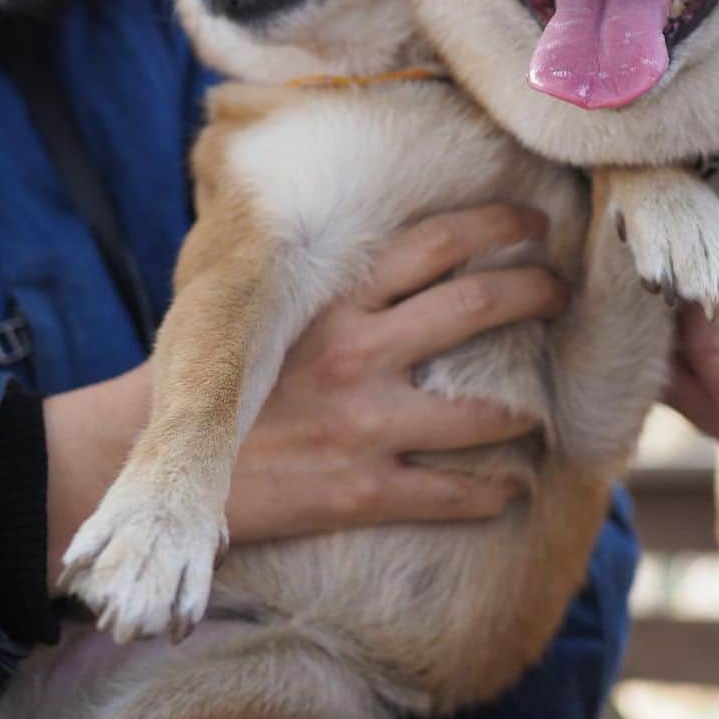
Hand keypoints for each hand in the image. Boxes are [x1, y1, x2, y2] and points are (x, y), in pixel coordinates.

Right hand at [225, 202, 567, 541]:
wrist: (155, 457)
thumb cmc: (214, 380)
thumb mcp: (263, 315)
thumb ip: (326, 293)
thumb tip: (395, 266)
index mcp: (331, 302)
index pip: (433, 243)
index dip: (495, 227)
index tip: (533, 226)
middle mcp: (357, 352)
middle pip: (475, 307)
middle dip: (536, 293)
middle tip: (563, 293)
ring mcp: (363, 423)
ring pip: (483, 411)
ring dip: (528, 412)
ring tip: (545, 412)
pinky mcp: (361, 489)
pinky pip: (452, 493)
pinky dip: (494, 492)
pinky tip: (513, 490)